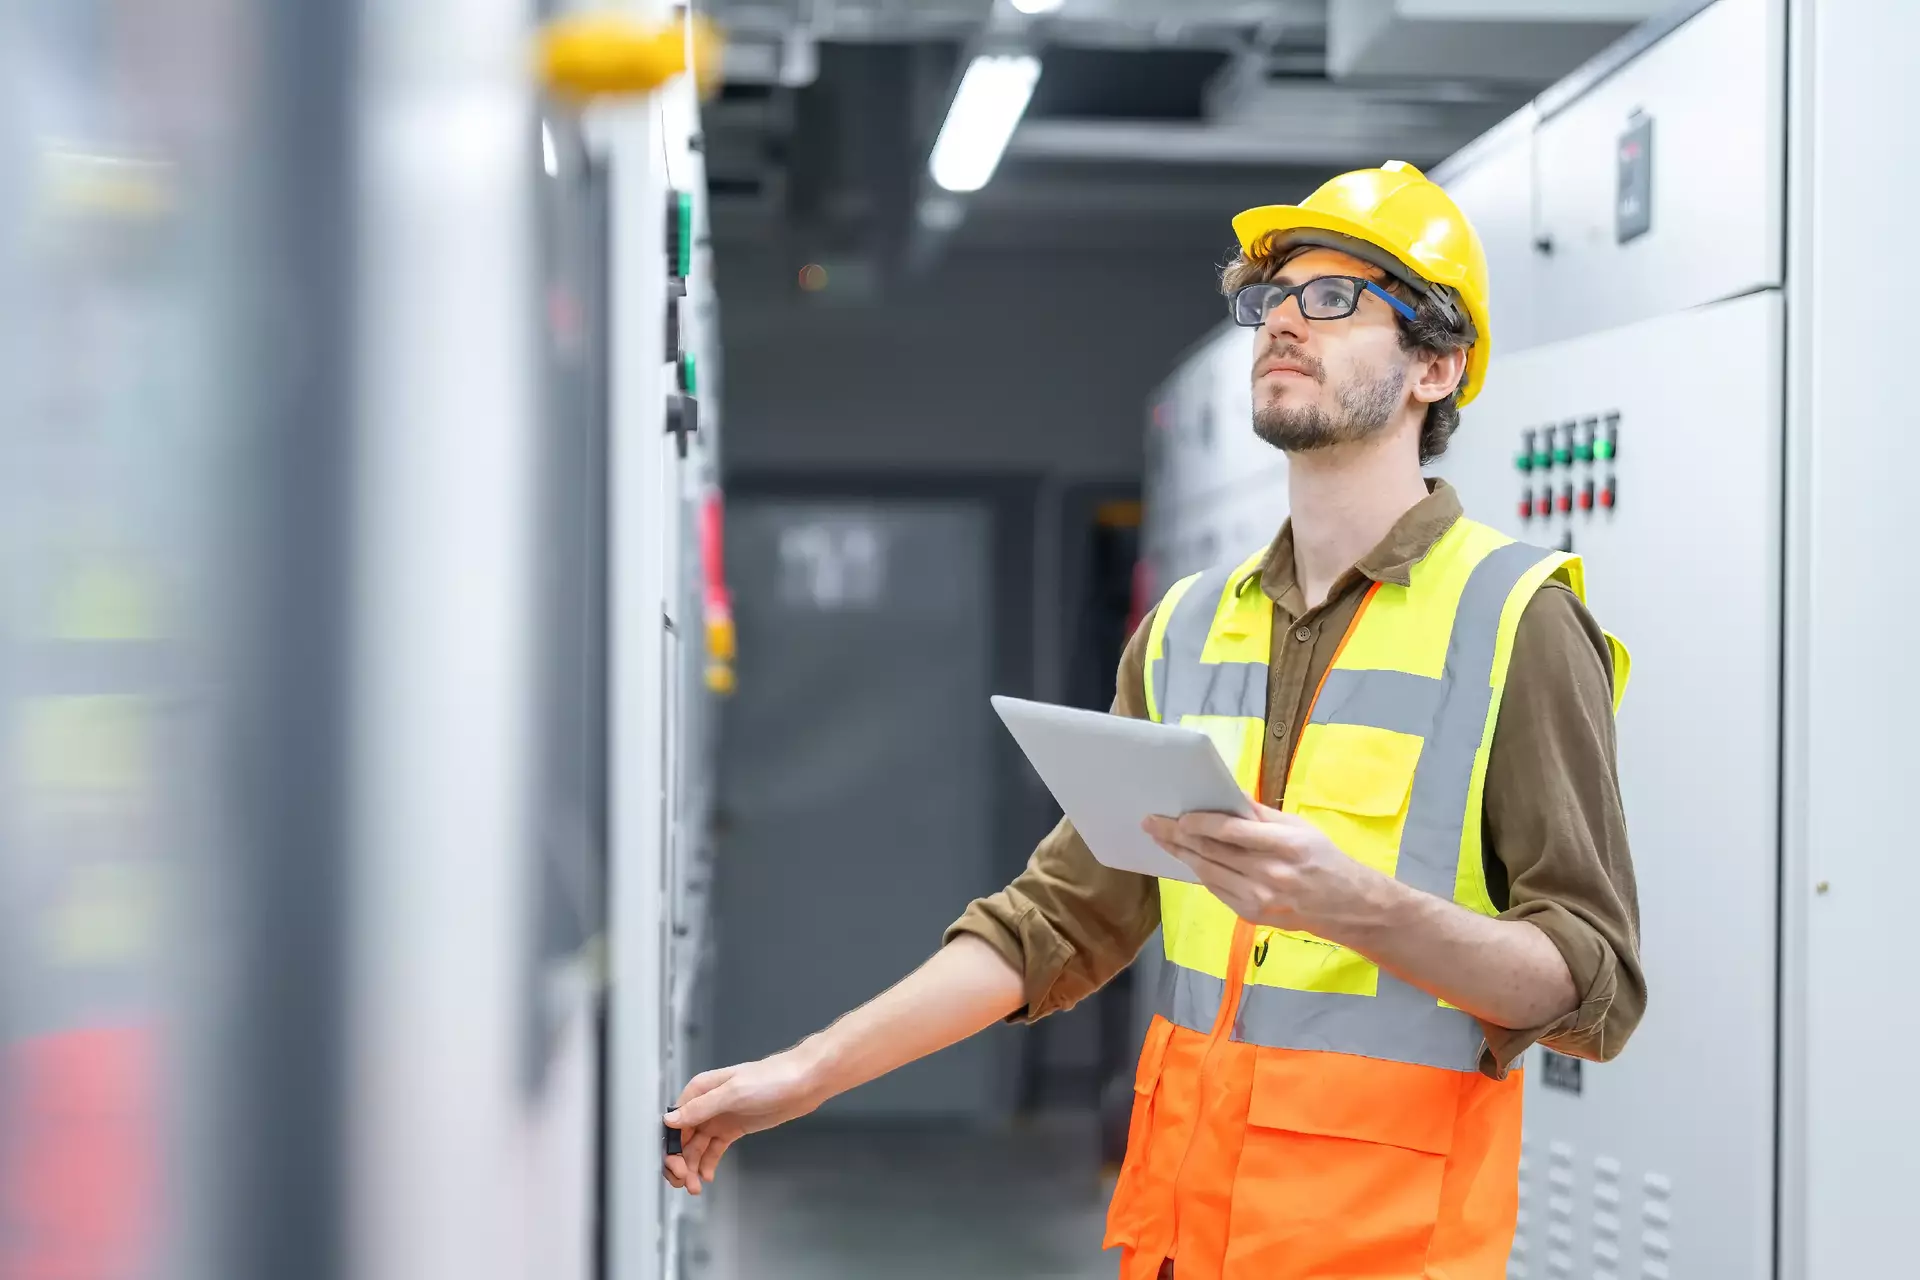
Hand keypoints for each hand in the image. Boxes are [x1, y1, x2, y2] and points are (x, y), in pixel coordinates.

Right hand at [662, 1046, 826, 1194]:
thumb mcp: (733, 1093)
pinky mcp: (734, 1129)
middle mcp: (706, 1105)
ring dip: (693, 1167)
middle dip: (680, 1162)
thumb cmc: (770, 1080)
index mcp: (700, 1091)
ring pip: (697, 1147)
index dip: (670, 1147)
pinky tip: (707, 1177)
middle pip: (682, 1138)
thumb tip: (670, 1120)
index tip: (675, 1168)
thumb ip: (701, 1108)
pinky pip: (714, 1149)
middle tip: (685, 1183)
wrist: (803, 1082)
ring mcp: (720, 1118)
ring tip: (696, 1187)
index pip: (674, 1122)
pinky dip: (708, 1163)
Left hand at [1141, 804, 1392, 940]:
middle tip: (1152, 822)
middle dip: (1177, 836)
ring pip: (1208, 872)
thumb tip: (1226, 793)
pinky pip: (1216, 889)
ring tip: (1160, 838)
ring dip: (1180, 854)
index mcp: (1285, 846)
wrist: (1346, 907)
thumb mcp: (1299, 828)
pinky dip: (1199, 872)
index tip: (1177, 815)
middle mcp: (1269, 874)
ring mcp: (1258, 898)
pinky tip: (1185, 858)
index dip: (1199, 823)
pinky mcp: (1250, 914)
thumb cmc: (1323, 859)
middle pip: (1212, 852)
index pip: (1231, 832)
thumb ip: (1260, 814)